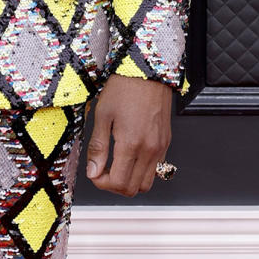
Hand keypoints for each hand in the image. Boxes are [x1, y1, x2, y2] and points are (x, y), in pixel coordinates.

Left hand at [85, 75, 172, 196]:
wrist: (147, 70)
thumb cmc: (124, 87)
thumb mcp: (102, 115)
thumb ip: (98, 147)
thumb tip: (93, 171)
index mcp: (132, 143)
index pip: (118, 183)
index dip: (102, 184)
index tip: (94, 173)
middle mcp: (150, 149)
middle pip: (133, 189)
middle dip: (114, 185)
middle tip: (102, 171)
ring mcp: (160, 147)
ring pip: (146, 182)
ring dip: (129, 180)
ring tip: (115, 165)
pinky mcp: (165, 142)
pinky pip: (155, 168)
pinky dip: (141, 170)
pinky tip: (129, 156)